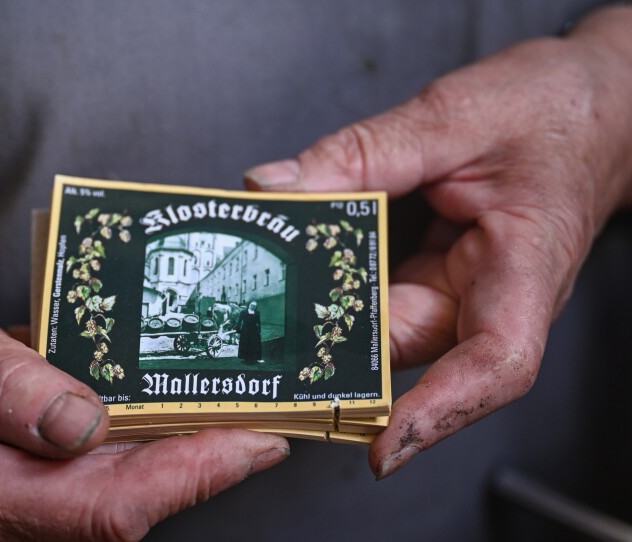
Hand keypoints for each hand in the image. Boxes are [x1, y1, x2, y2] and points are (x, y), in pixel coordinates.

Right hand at [0, 307, 287, 539]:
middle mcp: (6, 522)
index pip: (102, 506)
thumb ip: (0, 384)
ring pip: (122, 496)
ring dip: (187, 459)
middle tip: (271, 422)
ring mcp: (21, 512)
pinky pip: (103, 479)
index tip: (249, 442)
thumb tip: (81, 418)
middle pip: (127, 509)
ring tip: (244, 414)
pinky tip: (180, 414)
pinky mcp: (31, 490)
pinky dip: (151, 450)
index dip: (184, 476)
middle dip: (206, 468)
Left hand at [245, 7, 631, 478]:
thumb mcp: (454, 118)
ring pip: (380, 320)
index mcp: (525, 271)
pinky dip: (332, 278)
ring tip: (262, 295)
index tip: (382, 446)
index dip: (438, 412)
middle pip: (409, 348)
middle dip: (335, 353)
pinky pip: (375, 290)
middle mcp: (490, 296)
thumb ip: (363, 152)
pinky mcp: (433, 271)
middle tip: (264, 345)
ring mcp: (458, 287)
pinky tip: (290, 261)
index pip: (493, 365)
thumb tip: (275, 186)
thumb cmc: (556, 111)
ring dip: (323, 311)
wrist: (587, 101)